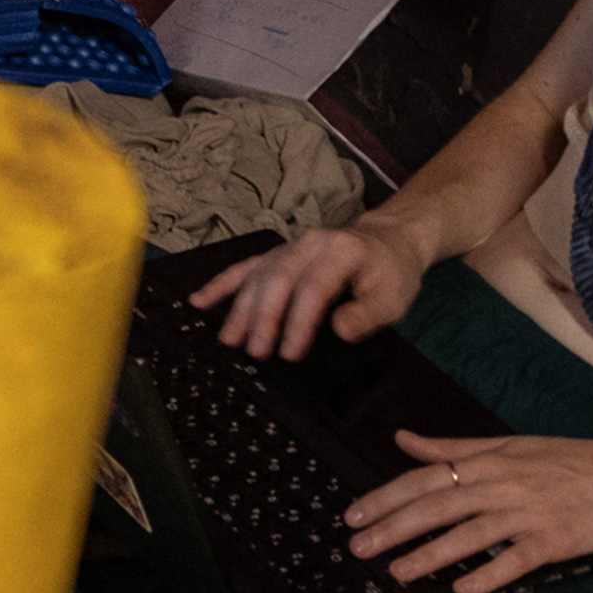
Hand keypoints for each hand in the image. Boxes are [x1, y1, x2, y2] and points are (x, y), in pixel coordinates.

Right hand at [196, 217, 420, 359]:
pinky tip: (199, 300)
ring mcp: (288, 247)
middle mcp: (309, 244)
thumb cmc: (391, 273)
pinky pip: (245, 267)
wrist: (387, 240)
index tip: (290, 352)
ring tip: (230, 340)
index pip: (314, 287)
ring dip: (241, 308)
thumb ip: (368, 314)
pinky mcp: (276, 254)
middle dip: (264, 317)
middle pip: (278, 279)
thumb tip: (338, 330)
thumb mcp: (394, 297)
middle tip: (256, 352)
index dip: (299, 320)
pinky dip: (220, 284)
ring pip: (258, 275)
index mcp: (341, 251)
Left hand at [344, 430, 592, 592]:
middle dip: (393, 527)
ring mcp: (530, 512)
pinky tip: (460, 591)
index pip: (426, 477)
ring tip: (396, 572)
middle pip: (438, 504)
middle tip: (359, 548)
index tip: (354, 515)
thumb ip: (454, 449)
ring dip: (429, 555)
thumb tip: (403, 440)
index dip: (387, 497)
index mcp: (490, 460)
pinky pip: (514, 560)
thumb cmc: (571, 460)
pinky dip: (487, 575)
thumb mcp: (510, 446)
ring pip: (469, 534)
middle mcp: (504, 483)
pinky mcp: (556, 540)